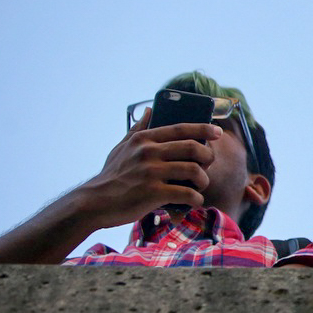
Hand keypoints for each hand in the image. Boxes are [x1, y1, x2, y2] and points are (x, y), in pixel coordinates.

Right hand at [75, 110, 221, 228]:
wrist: (94, 202)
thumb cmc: (111, 175)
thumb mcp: (121, 148)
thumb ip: (137, 129)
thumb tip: (150, 109)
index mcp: (143, 139)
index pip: (180, 129)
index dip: (203, 128)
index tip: (218, 132)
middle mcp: (148, 153)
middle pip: (193, 147)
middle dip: (208, 156)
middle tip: (208, 164)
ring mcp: (151, 173)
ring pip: (194, 170)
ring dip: (203, 179)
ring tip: (200, 185)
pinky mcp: (153, 193)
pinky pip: (187, 193)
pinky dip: (196, 199)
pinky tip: (194, 201)